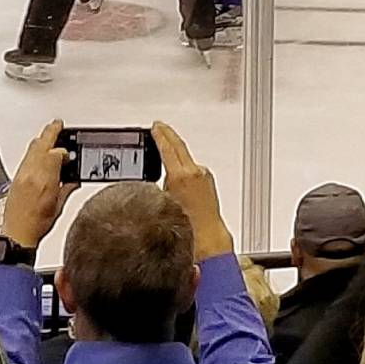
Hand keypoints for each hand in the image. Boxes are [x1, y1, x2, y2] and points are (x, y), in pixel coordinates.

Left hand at [1, 119, 75, 255]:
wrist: (16, 235)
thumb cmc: (36, 225)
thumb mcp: (59, 206)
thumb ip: (67, 188)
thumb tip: (73, 180)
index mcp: (44, 180)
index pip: (55, 154)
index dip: (64, 150)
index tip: (70, 152)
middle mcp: (30, 174)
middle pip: (40, 145)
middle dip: (50, 133)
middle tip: (57, 124)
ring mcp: (21, 175)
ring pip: (31, 150)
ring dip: (40, 141)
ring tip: (48, 134)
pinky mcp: (14, 179)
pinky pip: (25, 159)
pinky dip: (33, 152)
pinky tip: (37, 153)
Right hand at [153, 118, 229, 261]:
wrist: (208, 237)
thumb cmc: (187, 226)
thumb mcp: (164, 202)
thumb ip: (163, 184)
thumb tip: (162, 176)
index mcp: (181, 175)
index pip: (168, 147)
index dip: (160, 135)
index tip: (156, 126)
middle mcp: (195, 172)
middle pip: (179, 146)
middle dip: (168, 135)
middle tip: (159, 127)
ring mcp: (204, 175)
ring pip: (186, 158)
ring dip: (176, 153)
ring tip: (165, 149)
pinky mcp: (208, 181)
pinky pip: (192, 169)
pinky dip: (184, 167)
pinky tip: (177, 174)